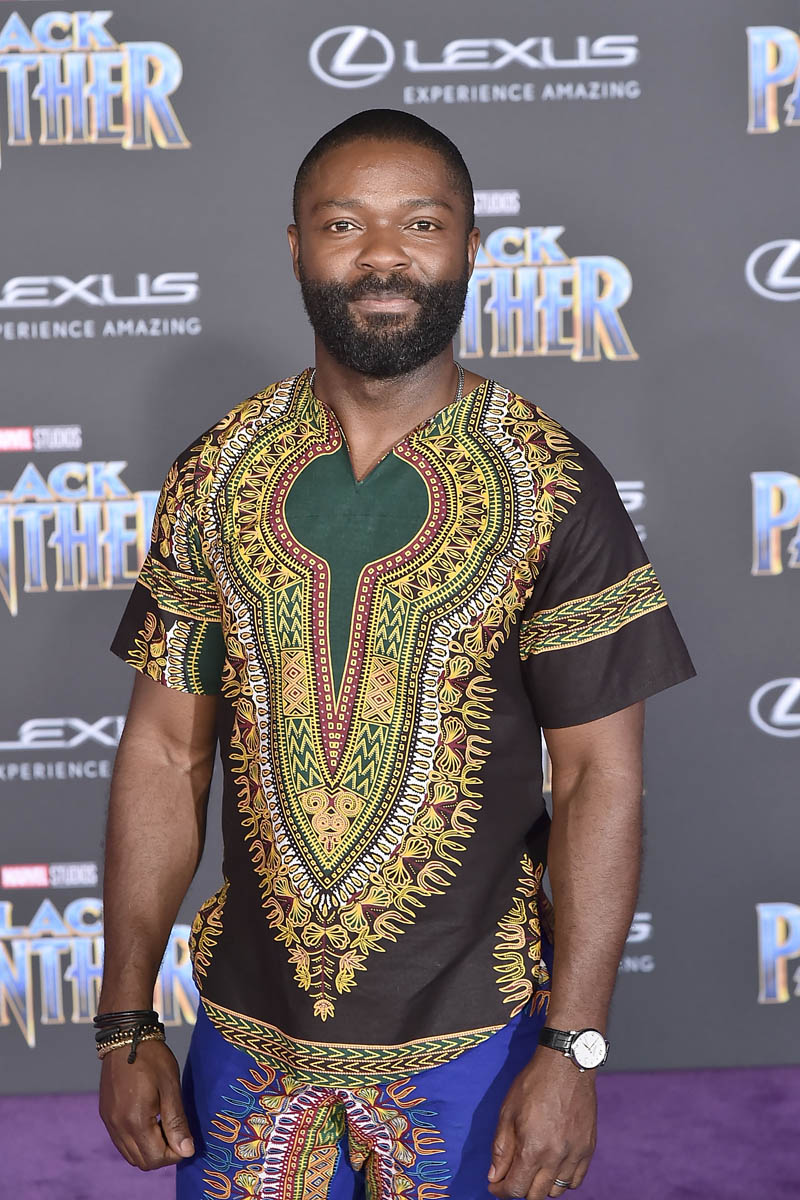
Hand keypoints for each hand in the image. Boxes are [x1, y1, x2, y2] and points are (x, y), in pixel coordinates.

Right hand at [99, 1039, 194, 1170]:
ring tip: (163, 1124)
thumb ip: (177, 1122)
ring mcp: (109, 1122)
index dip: (175, 1153)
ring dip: (149, 1149)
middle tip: (175, 1130)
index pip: (155, 1159)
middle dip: (162, 1154)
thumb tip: (186, 1151)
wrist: (126, 1037)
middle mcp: (118, 1126)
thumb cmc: (152, 1058)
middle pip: (142, 1161)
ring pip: (130, 1155)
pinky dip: (137, 1141)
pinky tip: (149, 1120)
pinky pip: (121, 1142)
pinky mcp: (106, 1116)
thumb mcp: (170, 1087)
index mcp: (135, 1120)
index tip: (185, 1137)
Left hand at [488, 1046, 596, 1198]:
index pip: (515, 1189)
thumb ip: (501, 1148)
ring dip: (541, 1187)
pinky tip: (553, 1167)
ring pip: (557, 1190)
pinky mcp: (588, 1148)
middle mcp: (556, 1158)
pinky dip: (563, 1180)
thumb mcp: (507, 1112)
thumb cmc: (534, 1083)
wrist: (566, 1065)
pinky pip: (576, 1179)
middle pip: (536, 1195)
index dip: (501, 1191)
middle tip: (511, 1176)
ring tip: (533, 1170)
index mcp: (532, 1149)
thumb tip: (495, 1175)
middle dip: (519, 1189)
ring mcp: (575, 1154)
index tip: (495, 1186)